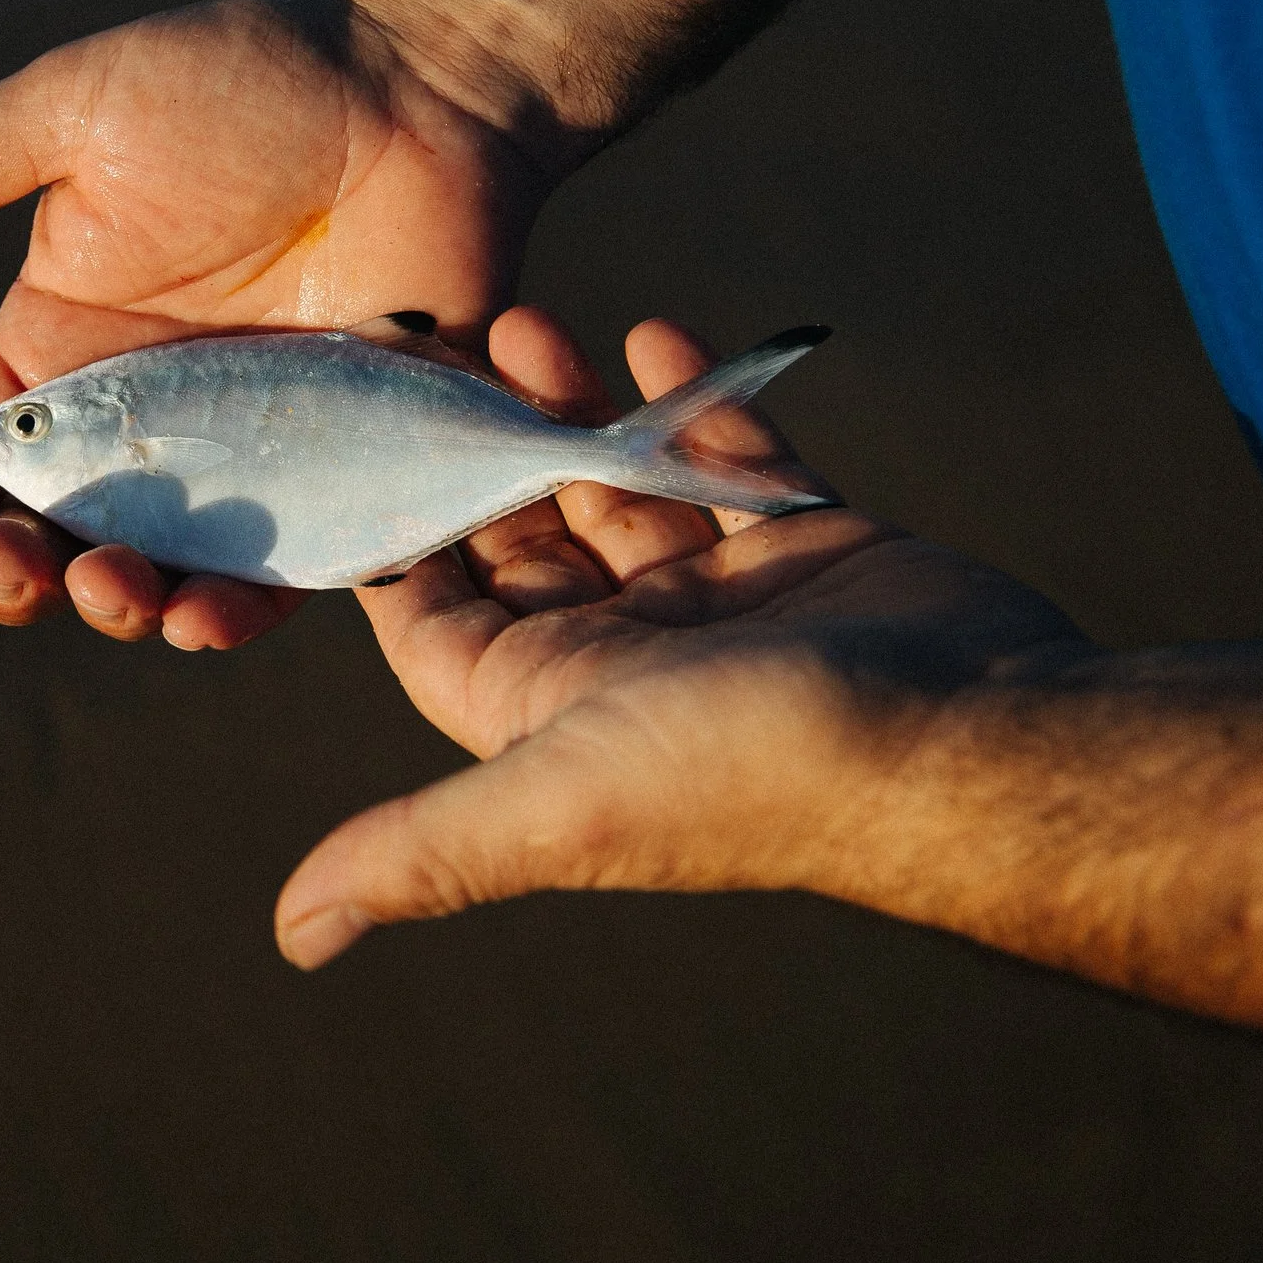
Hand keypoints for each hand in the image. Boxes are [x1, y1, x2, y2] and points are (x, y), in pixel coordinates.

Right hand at [0, 0, 563, 648]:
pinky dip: (238, 607)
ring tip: (106, 593)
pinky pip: (281, 569)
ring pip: (153, 566)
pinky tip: (203, 621)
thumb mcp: (78, 108)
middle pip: (48, 532)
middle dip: (10, 572)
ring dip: (114, 600)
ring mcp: (237, 458)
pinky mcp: (335, 475)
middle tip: (6, 573)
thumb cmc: (245, 81)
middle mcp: (140, 422)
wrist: (414, 86)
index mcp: (61, 347)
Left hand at [274, 307, 1086, 966]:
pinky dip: (690, 403)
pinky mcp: (806, 547)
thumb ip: (422, 850)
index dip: (394, 541)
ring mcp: (720, 601)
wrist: (969, 738)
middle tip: (452, 346)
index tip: (356, 444)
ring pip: (621, 487)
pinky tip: (650, 336)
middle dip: (483, 450)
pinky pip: (727, 460)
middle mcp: (625, 659)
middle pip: (526, 538)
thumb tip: (293, 939)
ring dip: (575, 410)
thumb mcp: (555, 804)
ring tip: (533, 323)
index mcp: (549, 712)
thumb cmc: (752, 775)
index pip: (435, 621)